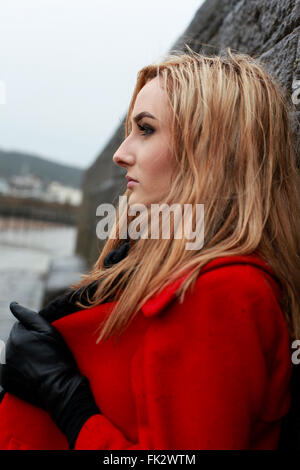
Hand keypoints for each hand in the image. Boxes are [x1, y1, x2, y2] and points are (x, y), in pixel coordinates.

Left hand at [0, 302, 87, 423]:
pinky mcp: (5, 381)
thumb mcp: (49, 331)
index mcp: (17, 336)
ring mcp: (5, 367)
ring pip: (12, 353)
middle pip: (15, 340)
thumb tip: (13, 304)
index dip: (34, 331)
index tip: (44, 341)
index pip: (20, 326)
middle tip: (43, 353)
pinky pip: (9, 369)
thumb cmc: (57, 357)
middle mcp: (8, 351)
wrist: (59, 387)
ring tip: (38, 363)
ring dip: (22, 355)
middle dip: (26, 342)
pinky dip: (17, 369)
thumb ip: (29, 316)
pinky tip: (31, 373)